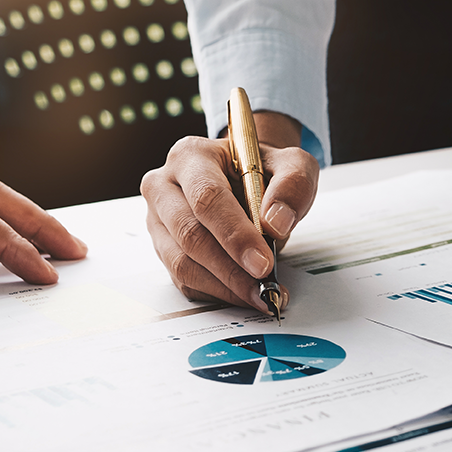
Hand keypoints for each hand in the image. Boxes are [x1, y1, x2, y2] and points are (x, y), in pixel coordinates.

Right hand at [141, 111, 318, 313]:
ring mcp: (158, 220)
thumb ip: (292, 185)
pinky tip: (244, 294)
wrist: (246, 177)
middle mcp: (164, 186)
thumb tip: (275, 223)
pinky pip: (184, 279)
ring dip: (224, 286)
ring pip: (182, 262)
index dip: (234, 234)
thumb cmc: (264, 169)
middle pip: (189, 234)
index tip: (262, 262)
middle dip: (230, 268)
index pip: (207, 199)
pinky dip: (216, 292)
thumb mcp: (292, 163)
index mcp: (191, 156)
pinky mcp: (163, 248)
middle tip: (263, 285)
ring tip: (260, 295)